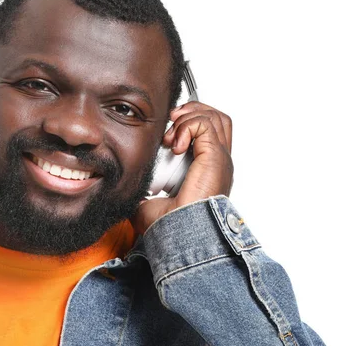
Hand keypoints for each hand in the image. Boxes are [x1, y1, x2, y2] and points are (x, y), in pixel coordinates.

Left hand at [131, 101, 233, 233]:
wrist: (177, 234)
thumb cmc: (169, 225)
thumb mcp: (148, 201)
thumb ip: (141, 190)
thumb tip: (124, 186)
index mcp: (208, 171)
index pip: (210, 134)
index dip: (190, 123)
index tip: (167, 131)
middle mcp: (218, 163)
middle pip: (218, 120)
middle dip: (192, 112)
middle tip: (172, 121)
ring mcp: (220, 159)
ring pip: (215, 118)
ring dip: (190, 116)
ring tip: (172, 132)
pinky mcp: (215, 157)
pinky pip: (206, 125)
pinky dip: (187, 126)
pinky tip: (175, 144)